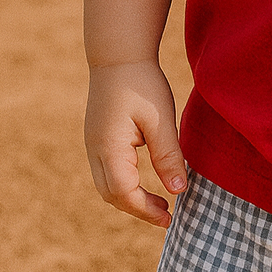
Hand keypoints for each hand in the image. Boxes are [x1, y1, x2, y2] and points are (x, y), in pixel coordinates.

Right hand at [84, 60, 186, 227]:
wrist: (118, 54)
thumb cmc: (142, 83)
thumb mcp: (161, 120)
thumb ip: (169, 156)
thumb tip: (179, 191)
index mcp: (109, 148)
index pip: (124, 193)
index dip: (146, 210)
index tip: (170, 218)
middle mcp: (95, 150)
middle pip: (111, 195)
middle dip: (137, 209)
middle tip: (167, 215)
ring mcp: (92, 144)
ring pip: (106, 185)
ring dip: (129, 198)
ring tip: (158, 203)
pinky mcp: (96, 137)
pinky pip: (106, 171)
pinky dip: (123, 184)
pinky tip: (143, 180)